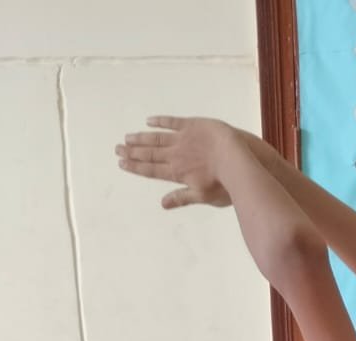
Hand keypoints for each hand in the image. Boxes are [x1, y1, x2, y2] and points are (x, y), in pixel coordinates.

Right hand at [116, 116, 235, 209]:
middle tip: (117, 149)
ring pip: (157, 138)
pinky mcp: (193, 126)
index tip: (122, 163)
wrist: (237, 160)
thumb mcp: (203, 196)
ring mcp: (183, 139)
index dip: (135, 167)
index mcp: (177, 172)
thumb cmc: (225, 185)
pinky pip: (172, 122)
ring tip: (127, 137)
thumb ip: (182, 198)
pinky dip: (160, 121)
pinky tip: (149, 121)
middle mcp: (175, 155)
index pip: (151, 170)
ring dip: (141, 138)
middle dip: (132, 152)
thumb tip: (163, 204)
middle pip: (149, 153)